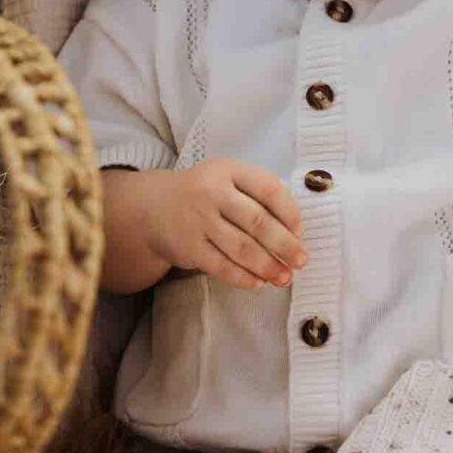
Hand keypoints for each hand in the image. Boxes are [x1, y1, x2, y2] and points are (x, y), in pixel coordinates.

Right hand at [149, 159, 307, 288]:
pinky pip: (221, 266)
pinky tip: (258, 282)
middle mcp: (212, 192)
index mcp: (229, 170)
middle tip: (301, 260)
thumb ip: (257, 196)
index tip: (300, 231)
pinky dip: (243, 277)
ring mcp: (198, 220)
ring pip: (242, 247)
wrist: (151, 207)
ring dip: (268, 266)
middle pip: (258, 222)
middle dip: (284, 245)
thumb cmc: (202, 195)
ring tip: (284, 277)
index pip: (268, 189)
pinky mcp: (188, 246)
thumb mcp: (227, 180)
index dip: (290, 212)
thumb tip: (294, 233)